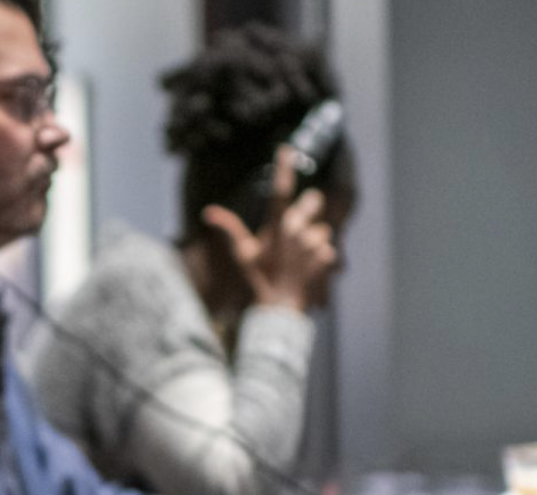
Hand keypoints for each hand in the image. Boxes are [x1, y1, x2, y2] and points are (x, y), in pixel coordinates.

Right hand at [201, 145, 336, 311]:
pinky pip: (329, 247)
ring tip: (299, 255)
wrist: (279, 303)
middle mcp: (296, 230)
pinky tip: (308, 267)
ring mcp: (313, 243)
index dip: (283, 167)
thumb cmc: (258, 276)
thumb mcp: (242, 252)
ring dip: (313, 237)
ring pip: (322, 227)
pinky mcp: (327, 255)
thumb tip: (207, 212)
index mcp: (275, 226)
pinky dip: (321, 256)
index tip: (287, 148)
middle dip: (308, 208)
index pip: (279, 191)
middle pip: (313, 200)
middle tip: (295, 228)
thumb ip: (229, 228)